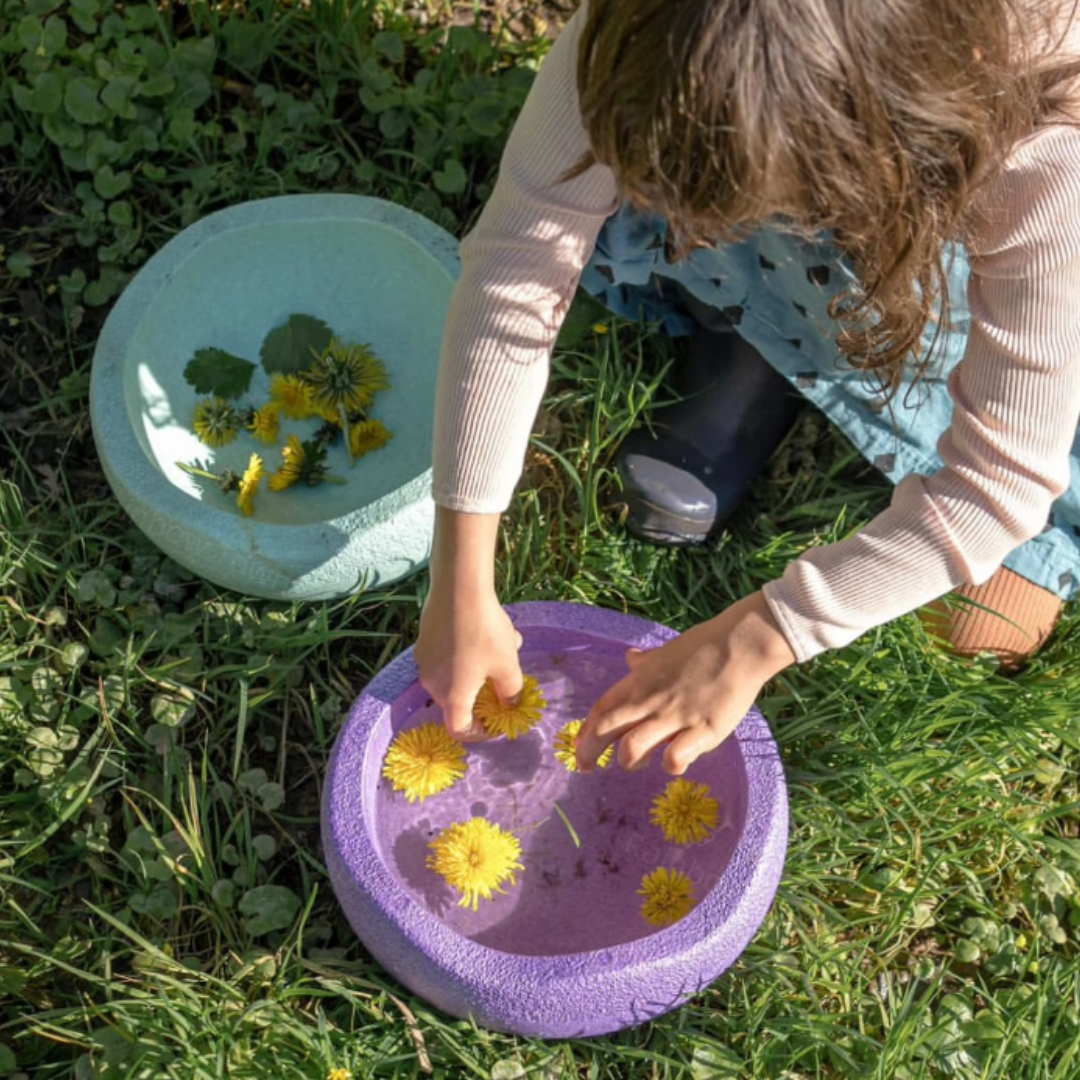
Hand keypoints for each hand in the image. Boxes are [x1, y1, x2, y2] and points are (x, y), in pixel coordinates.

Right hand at [415, 587, 522, 740]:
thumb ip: (511, 692)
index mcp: (452, 696)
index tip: (495, 723)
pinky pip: (447, 658)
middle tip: (505, 678)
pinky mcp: (424, 641)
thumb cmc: (485, 632)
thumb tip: (510, 705)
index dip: (478, 733)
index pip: (459, 730)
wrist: (458, 589)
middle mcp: (432, 683)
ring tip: (505, 645)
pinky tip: (486, 630)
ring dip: (479, 669)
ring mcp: (425, 661)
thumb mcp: (508, 665)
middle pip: (456, 702)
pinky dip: (466, 654)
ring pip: (454, 676)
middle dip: (483, 694)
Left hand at [575, 592, 795, 774]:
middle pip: (606, 730)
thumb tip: (630, 658)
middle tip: (587, 768)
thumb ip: (645, 662)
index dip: (585, 731)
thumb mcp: (666, 652)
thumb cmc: (703, 647)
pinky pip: (675, 758)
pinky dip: (669, 766)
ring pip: (633, 748)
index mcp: (640, 682)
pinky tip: (674, 762)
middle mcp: (651, 701)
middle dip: (590, 753)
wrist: (739, 646)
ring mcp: (676, 717)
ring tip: (639, 762)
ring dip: (629, 761)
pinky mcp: (703, 731)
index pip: (602, 709)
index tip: (578, 747)